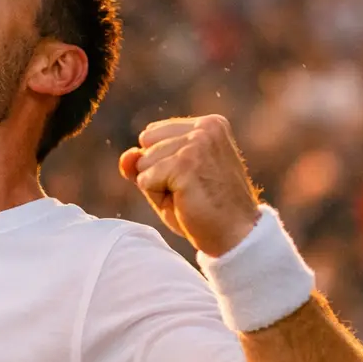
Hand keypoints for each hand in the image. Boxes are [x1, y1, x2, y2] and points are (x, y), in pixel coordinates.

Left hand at [119, 114, 260, 256]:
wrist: (235, 237)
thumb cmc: (204, 209)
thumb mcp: (167, 180)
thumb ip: (142, 162)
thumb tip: (127, 155)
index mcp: (208, 124)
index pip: (151, 134)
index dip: (160, 162)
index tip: (192, 178)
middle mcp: (206, 127)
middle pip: (146, 143)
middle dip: (157, 171)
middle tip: (190, 190)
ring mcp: (197, 143)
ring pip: (144, 161)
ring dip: (159, 186)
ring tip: (190, 196)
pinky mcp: (187, 163)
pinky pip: (146, 180)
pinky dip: (158, 197)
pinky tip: (186, 201)